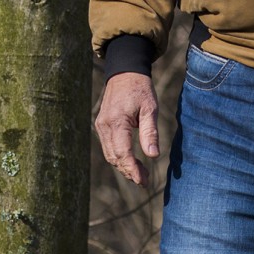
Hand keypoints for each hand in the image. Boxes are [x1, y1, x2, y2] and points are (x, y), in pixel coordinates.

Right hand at [95, 72, 159, 186]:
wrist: (125, 72)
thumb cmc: (140, 89)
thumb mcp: (150, 108)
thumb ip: (150, 132)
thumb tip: (153, 156)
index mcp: (117, 120)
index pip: (122, 152)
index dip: (132, 169)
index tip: (143, 181)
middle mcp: (105, 125)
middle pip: (114, 157)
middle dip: (129, 171)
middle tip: (145, 181)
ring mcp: (101, 125)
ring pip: (109, 154)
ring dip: (123, 166)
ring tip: (140, 174)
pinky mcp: (101, 125)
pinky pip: (108, 147)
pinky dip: (118, 157)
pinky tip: (131, 161)